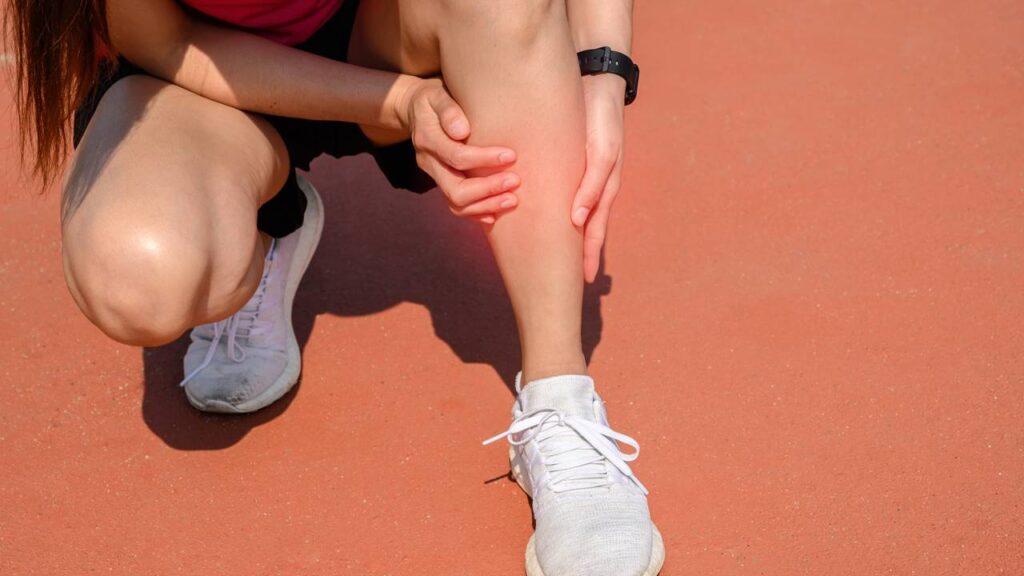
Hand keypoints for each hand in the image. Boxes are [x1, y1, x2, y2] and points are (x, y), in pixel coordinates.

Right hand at [397, 77, 519, 223]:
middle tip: (515, 181)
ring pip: (455, 203)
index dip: (484, 160)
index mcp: (427, 139)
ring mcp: (434, 175)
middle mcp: (428, 161)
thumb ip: (449, 110)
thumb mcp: (438, 95)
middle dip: (487, 189)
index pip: (457, 157)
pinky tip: (496, 214)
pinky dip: (477, 212)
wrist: (416, 109)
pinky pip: (456, 206)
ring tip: (513, 200)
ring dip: (486, 205)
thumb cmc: (435, 98)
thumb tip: (462, 131)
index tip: (511, 155)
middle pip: (455, 188)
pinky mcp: (442, 182)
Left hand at [571, 74, 626, 282]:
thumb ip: (592, 186)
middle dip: (577, 254)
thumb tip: (577, 220)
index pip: (594, 231)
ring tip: (555, 260)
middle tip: (568, 282)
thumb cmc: (601, 118)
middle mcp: (591, 187)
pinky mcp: (566, 163)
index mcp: (602, 189)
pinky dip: (553, 212)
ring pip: (570, 214)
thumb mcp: (601, 153)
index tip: (583, 281)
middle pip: (583, 229)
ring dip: (564, 237)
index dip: (588, 256)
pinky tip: (541, 220)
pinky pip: (559, 194)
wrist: (595, 82)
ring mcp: (580, 176)